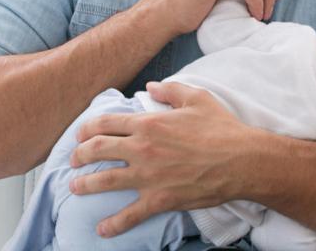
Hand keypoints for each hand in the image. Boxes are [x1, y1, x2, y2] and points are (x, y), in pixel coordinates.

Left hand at [69, 82, 260, 236]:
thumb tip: (150, 86)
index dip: (87, 128)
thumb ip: (170, 89)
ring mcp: (148, 176)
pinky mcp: (159, 199)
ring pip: (105, 181)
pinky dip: (113, 224)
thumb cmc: (221, 128)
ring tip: (75, 186)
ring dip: (85, 184)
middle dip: (79, 155)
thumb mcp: (197, 98)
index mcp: (149, 123)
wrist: (241, 160)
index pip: (106, 123)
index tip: (80, 134)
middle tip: (73, 160)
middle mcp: (142, 148)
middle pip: (98, 150)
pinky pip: (130, 215)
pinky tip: (102, 229)